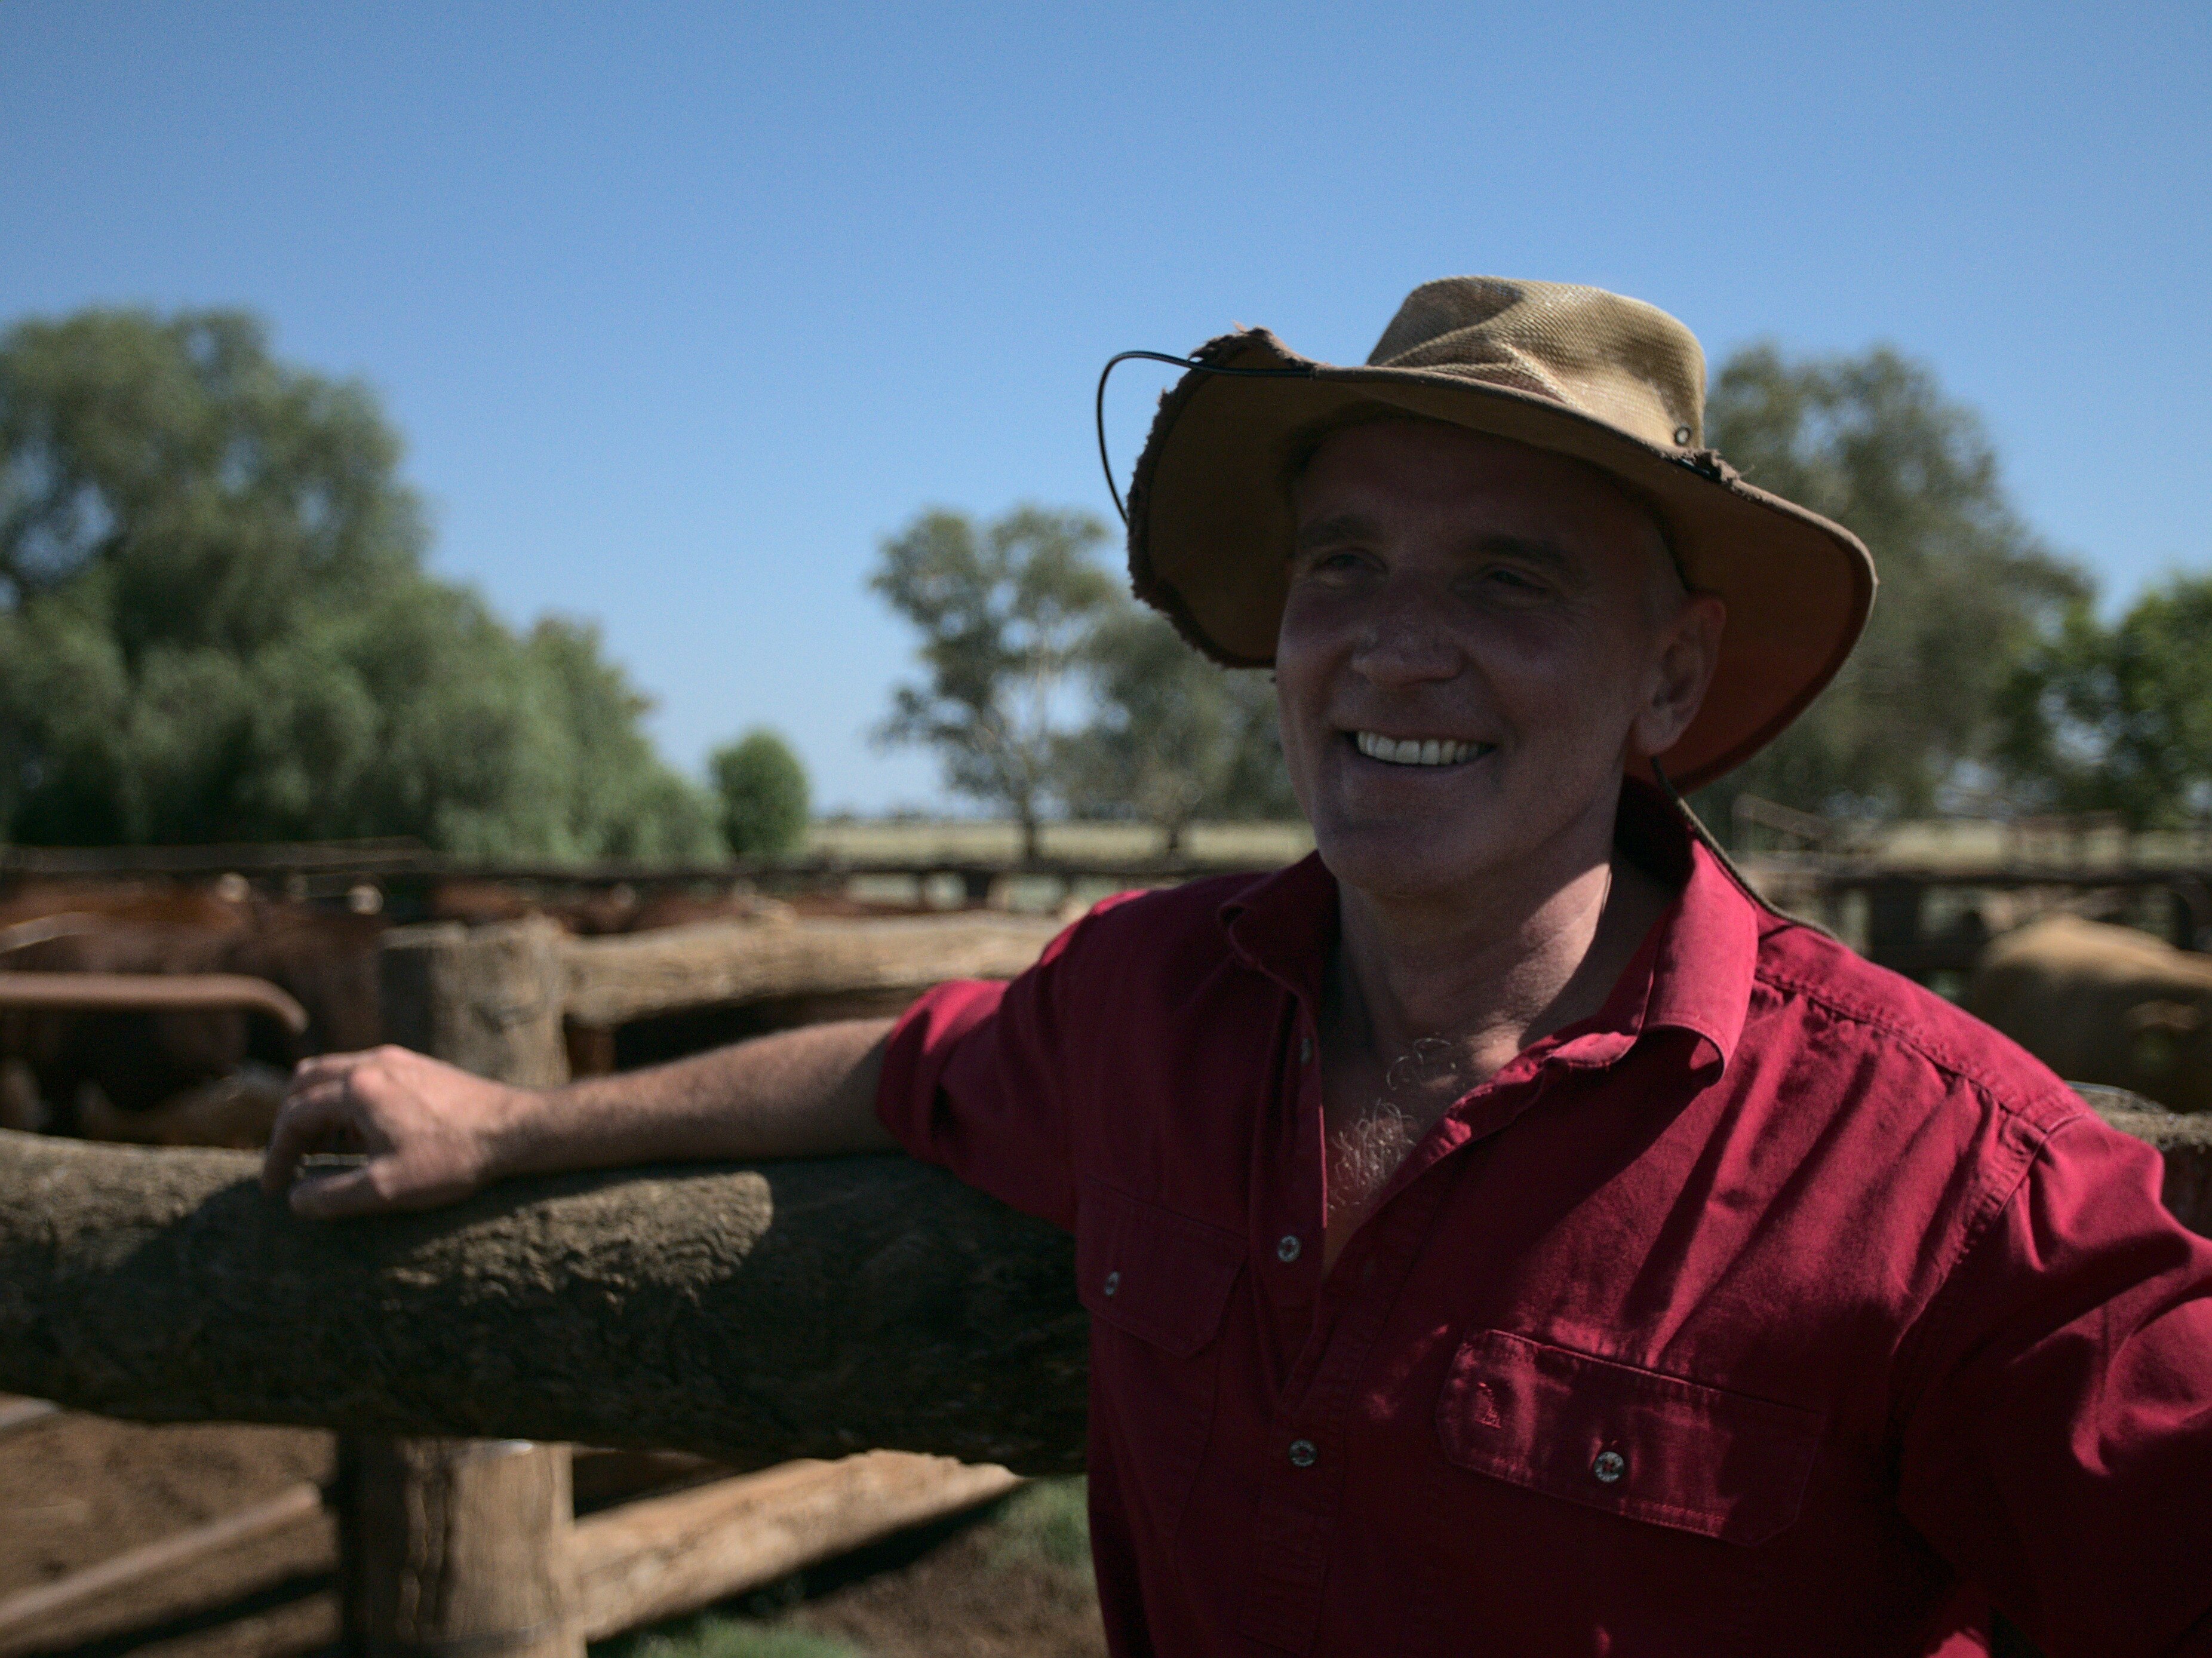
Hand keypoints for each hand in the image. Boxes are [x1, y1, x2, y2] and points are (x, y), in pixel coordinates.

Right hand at [261, 1046, 533, 1219]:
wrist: (518, 1130)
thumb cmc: (455, 1158)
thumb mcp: (388, 1187)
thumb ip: (334, 1195)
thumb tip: (296, 1199)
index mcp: (359, 1087)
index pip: (294, 1116)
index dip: (276, 1155)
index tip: (274, 1189)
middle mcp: (373, 1063)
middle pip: (305, 1084)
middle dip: (288, 1124)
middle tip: (289, 1164)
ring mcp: (396, 1060)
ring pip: (333, 1076)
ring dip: (316, 1111)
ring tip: (320, 1154)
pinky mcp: (416, 1067)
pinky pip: (363, 1077)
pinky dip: (345, 1103)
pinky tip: (359, 1138)